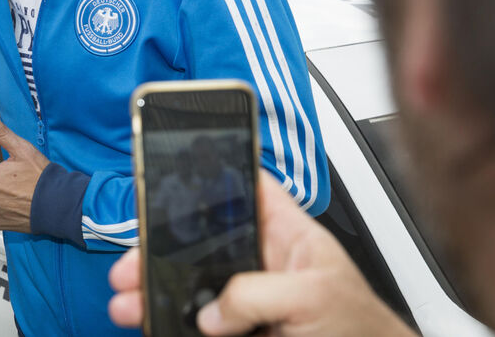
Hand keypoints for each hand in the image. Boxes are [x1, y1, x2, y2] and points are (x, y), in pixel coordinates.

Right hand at [108, 173, 415, 335]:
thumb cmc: (365, 332)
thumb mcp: (317, 295)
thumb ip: (260, 290)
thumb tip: (213, 308)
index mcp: (288, 235)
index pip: (249, 190)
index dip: (214, 176)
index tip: (173, 174)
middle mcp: (263, 264)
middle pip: (201, 243)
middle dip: (160, 249)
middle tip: (132, 264)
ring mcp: (248, 300)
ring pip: (191, 286)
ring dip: (155, 290)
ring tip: (128, 300)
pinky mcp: (239, 330)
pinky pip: (195, 322)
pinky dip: (167, 321)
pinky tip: (150, 322)